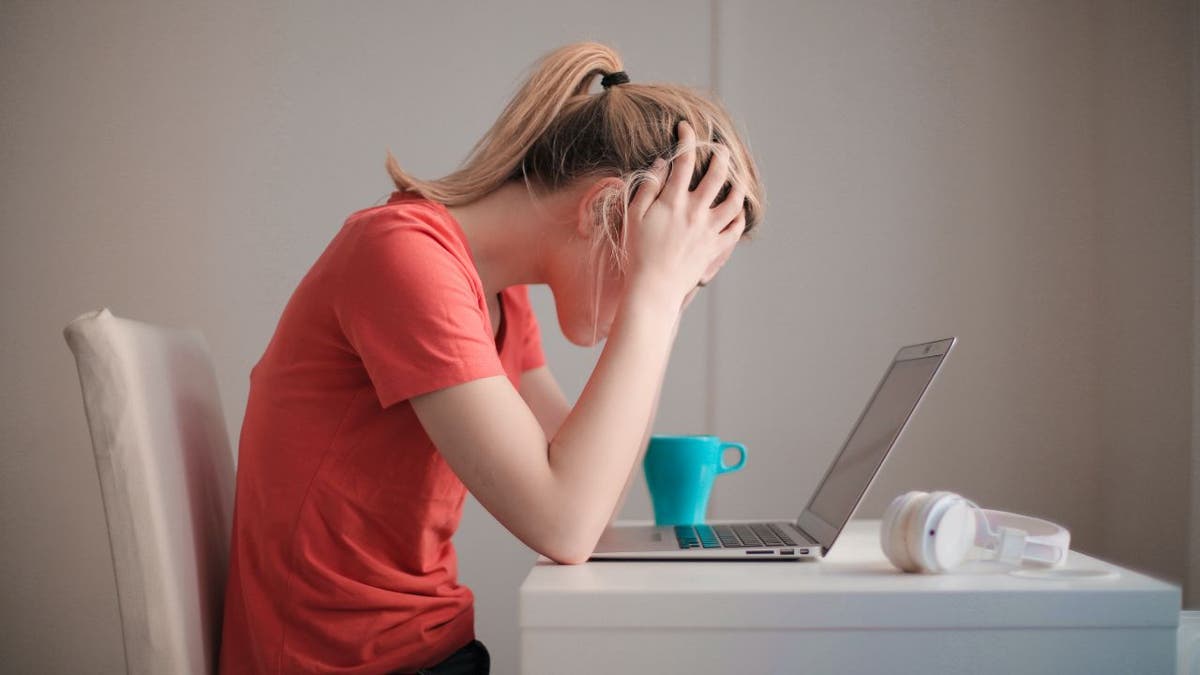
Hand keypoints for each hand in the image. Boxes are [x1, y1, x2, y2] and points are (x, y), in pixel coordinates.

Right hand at [624, 120, 747, 310]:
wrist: (653, 288)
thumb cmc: (637, 252)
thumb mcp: (634, 216)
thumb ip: (649, 187)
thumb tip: (663, 164)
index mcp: (674, 201)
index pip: (684, 160)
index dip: (687, 138)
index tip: (686, 127)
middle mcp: (696, 211)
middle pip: (718, 174)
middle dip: (720, 155)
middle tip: (719, 147)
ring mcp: (709, 230)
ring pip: (735, 200)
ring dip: (737, 184)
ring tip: (735, 176)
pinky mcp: (715, 248)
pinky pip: (736, 228)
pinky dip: (739, 215)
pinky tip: (737, 209)